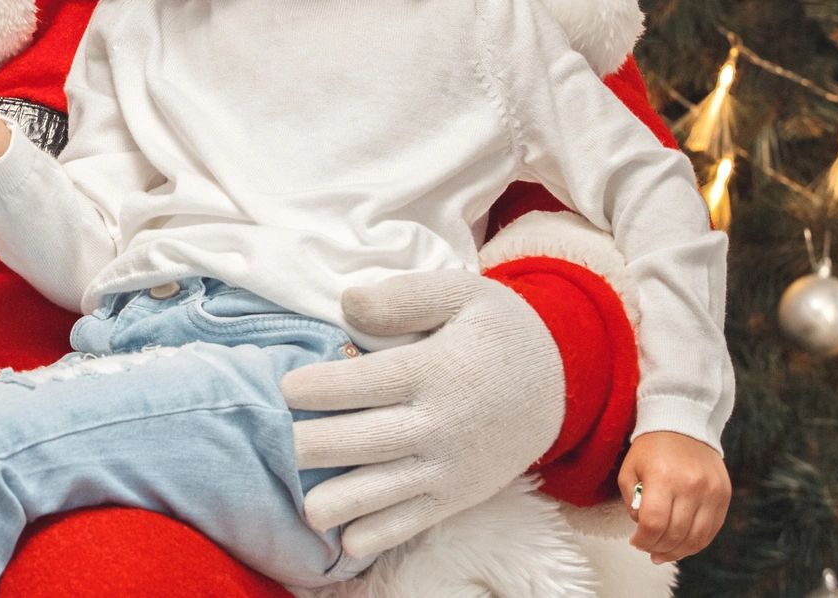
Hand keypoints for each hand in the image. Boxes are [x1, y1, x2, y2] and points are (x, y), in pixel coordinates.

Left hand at [276, 270, 564, 559]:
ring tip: (308, 511)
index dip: (325, 387)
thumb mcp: (462, 293)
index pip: (371, 382)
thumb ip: (405, 297)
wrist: (558, 383)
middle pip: (371, 438)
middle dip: (321, 445)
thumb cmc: (495, 330)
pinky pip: (417, 518)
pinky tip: (348, 544)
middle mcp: (441, 423)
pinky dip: (383, 534)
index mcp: (437, 370)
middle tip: (278, 446)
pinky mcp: (458, 493)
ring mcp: (450, 465)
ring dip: (346, 501)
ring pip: (389, 487)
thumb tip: (348, 303)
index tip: (285, 389)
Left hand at [621, 431, 729, 564]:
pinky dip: (696, 544)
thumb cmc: (651, 448)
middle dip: (657, 548)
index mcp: (663, 477)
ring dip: (677, 552)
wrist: (684, 424)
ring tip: (663, 554)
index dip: (643, 540)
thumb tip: (642, 527)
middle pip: (675, 534)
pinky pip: (712, 531)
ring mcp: (711, 493)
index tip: (635, 542)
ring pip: (696, 538)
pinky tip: (682, 546)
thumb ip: (631, 500)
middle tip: (647, 550)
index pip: (654, 523)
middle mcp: (691, 486)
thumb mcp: (630, 468)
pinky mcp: (724, 496)